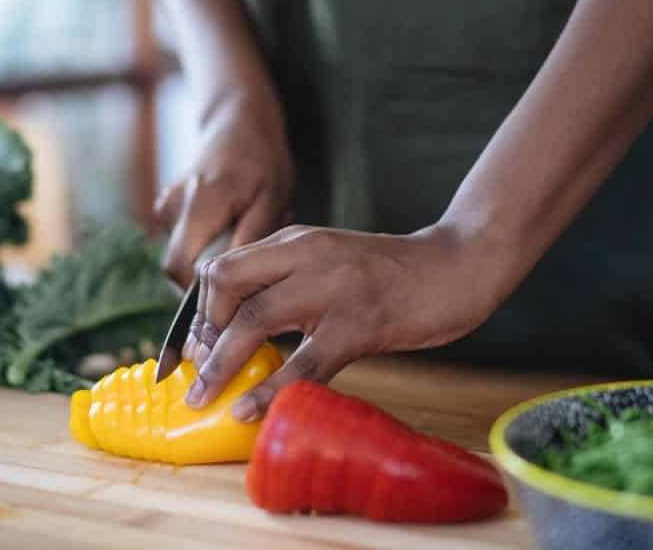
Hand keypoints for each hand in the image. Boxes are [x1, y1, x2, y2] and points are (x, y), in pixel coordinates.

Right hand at [155, 93, 293, 285]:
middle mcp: (173, 206)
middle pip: (176, 267)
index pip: (180, 267)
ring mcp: (165, 207)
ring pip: (182, 255)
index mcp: (200, 203)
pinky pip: (183, 242)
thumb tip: (235, 275)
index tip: (234, 292)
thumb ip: (252, 236)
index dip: (201, 290)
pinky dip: (205, 243)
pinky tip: (229, 226)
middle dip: (208, 277)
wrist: (237, 124)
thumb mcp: (272, 197)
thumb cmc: (261, 160)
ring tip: (241, 235)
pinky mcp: (166, 209)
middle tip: (245, 265)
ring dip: (209, 257)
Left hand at [182, 224, 511, 420]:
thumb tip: (241, 331)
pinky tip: (251, 411)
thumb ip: (289, 281)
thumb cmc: (390, 273)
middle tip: (200, 375)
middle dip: (202, 335)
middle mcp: (305, 254)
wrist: (456, 265)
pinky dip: (270, 390)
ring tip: (204, 399)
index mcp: (294, 241)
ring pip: (254, 320)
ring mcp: (332, 286)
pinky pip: (304, 362)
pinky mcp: (360, 322)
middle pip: (224, 285)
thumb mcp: (329, 261)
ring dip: (221, 365)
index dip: (198, 312)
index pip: (221, 268)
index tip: (196, 349)